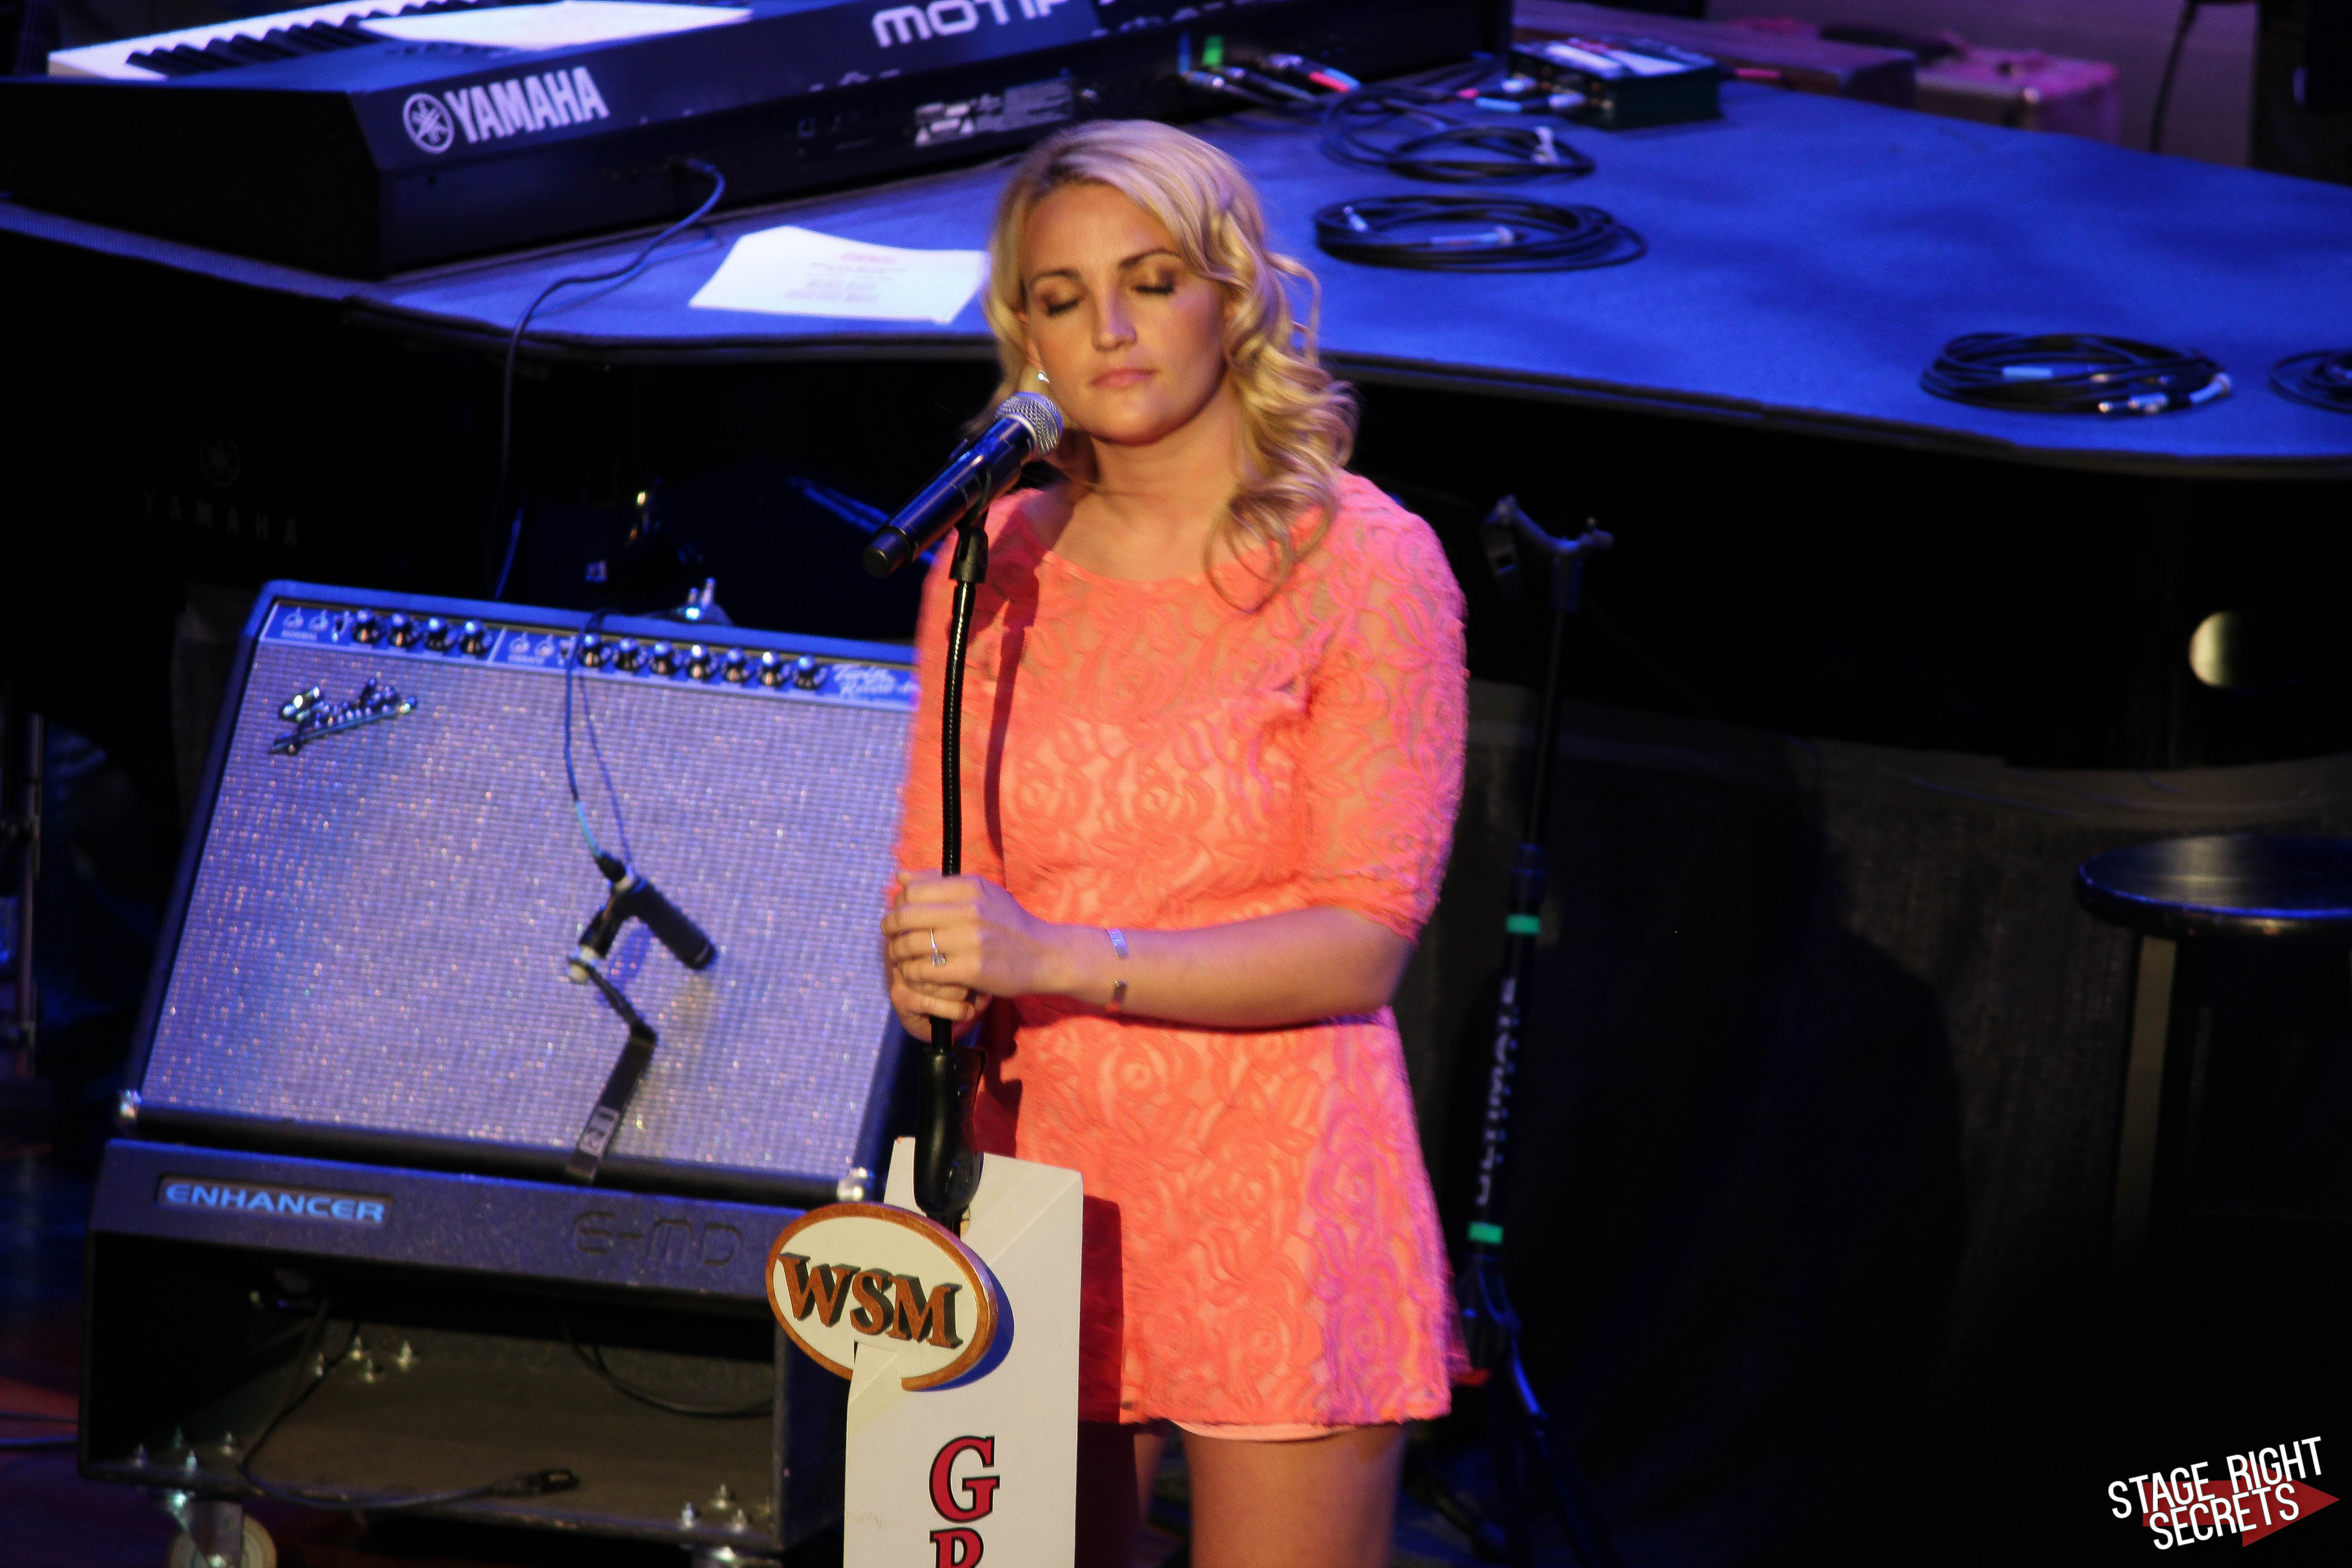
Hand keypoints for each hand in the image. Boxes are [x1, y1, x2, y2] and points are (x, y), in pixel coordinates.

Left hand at [881, 874, 1077, 1030]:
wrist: (1045, 955)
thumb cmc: (1008, 923)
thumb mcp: (981, 893)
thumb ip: (939, 883)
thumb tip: (900, 876)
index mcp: (970, 887)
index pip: (913, 890)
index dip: (898, 904)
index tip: (899, 914)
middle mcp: (970, 910)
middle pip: (906, 916)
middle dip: (890, 928)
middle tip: (889, 936)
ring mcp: (972, 941)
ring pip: (911, 945)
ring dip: (898, 953)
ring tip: (900, 957)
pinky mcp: (973, 970)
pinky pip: (924, 971)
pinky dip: (912, 974)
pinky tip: (916, 974)